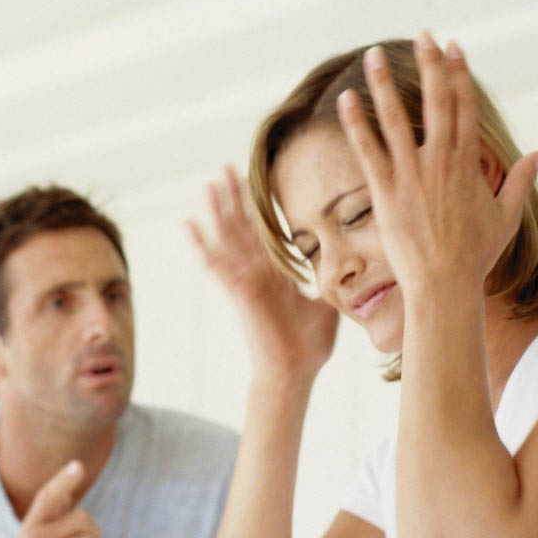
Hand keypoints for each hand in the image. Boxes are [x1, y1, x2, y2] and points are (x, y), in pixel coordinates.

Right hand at [187, 166, 338, 383]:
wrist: (297, 371)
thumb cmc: (311, 344)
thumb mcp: (329, 302)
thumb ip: (331, 281)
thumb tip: (350, 267)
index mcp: (277, 272)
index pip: (264, 230)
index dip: (258, 205)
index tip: (253, 177)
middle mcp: (258, 272)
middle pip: (242, 226)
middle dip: (235, 197)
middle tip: (226, 166)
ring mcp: (245, 280)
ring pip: (228, 237)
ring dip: (218, 210)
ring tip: (209, 182)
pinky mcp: (238, 292)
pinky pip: (215, 265)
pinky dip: (200, 245)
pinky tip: (187, 224)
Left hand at [337, 35, 537, 293]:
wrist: (445, 284)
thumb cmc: (475, 254)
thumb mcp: (507, 215)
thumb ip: (523, 179)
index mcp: (467, 163)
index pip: (463, 107)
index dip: (457, 74)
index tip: (451, 47)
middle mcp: (440, 162)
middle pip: (435, 102)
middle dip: (429, 65)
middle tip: (422, 34)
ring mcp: (411, 175)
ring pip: (395, 119)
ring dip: (384, 84)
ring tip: (374, 55)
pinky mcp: (385, 192)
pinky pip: (367, 150)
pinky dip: (356, 124)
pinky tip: (346, 100)